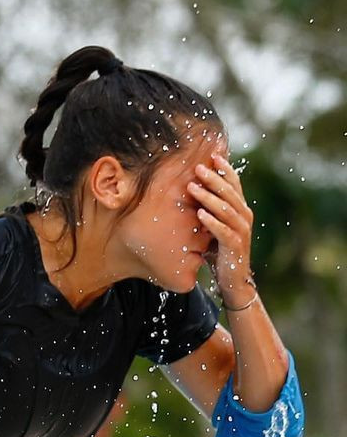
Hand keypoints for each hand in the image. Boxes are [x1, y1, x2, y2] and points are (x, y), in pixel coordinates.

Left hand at [189, 153, 254, 303]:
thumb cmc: (221, 253)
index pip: (234, 185)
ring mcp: (241, 231)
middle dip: (213, 179)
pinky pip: (222, 231)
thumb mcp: (215, 228)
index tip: (212, 156)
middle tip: (197, 167)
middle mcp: (244, 217)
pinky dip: (211, 222)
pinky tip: (199, 214)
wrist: (233, 280)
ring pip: (225, 209)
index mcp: (241, 209)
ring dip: (208, 197)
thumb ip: (210, 212)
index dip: (224, 170)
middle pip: (229, 193)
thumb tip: (192, 193)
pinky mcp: (234, 246)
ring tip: (192, 187)